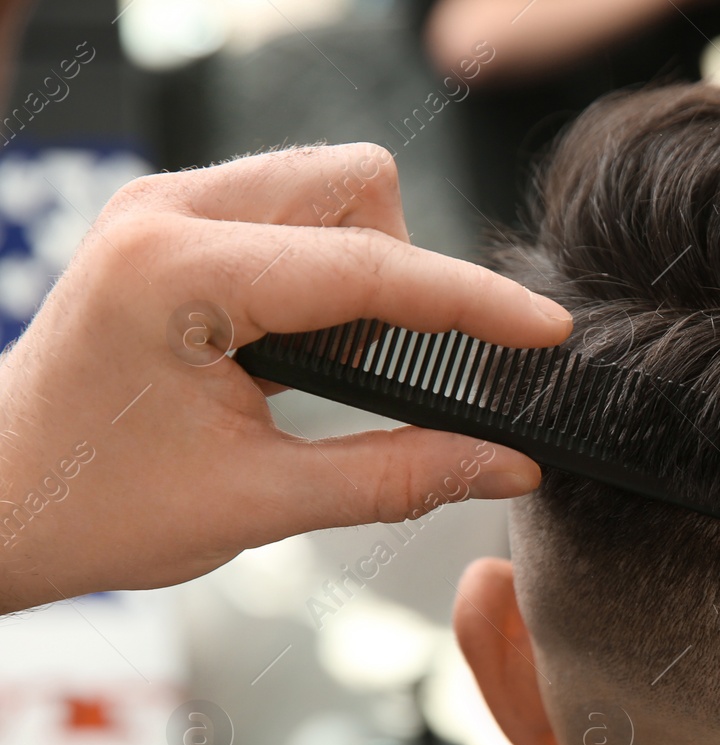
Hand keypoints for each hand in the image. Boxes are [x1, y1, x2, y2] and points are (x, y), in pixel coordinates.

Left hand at [0, 143, 570, 612]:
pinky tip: (305, 345)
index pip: (369, 268)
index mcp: (178, 275)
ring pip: (328, 183)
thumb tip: (510, 462)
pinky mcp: (169, 224)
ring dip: (367, 265)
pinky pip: (290, 207)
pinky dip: (328, 266)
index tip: (546, 331)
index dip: (473, 304)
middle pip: (357, 184)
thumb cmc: (97, 508)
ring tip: (338, 365)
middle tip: (391, 370)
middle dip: (405, 271)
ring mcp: (163, 209)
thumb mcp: (262, 504)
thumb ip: (400, 474)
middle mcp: (166, 215)